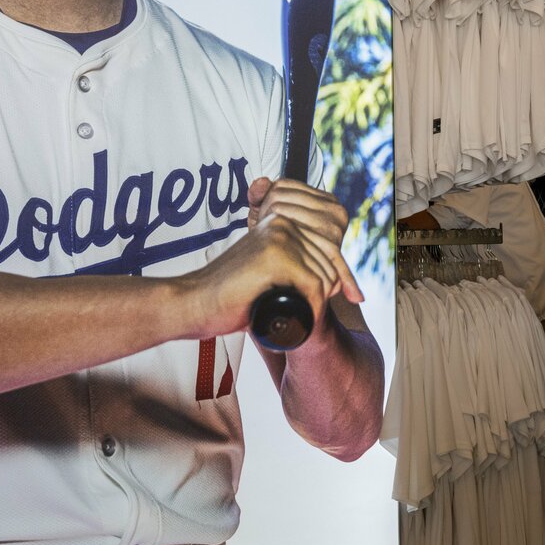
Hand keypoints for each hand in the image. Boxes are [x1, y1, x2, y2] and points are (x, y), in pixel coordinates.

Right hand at [189, 178, 361, 340]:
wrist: (192, 302)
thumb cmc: (228, 296)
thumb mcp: (266, 274)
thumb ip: (291, 269)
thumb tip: (334, 283)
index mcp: (281, 223)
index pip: (327, 248)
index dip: (340, 276)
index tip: (352, 296)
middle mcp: (282, 224)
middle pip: (331, 261)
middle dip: (329, 291)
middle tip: (310, 317)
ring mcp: (280, 237)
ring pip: (325, 274)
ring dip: (318, 303)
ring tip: (298, 320)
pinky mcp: (276, 255)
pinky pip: (314, 284)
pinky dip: (313, 308)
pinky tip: (300, 321)